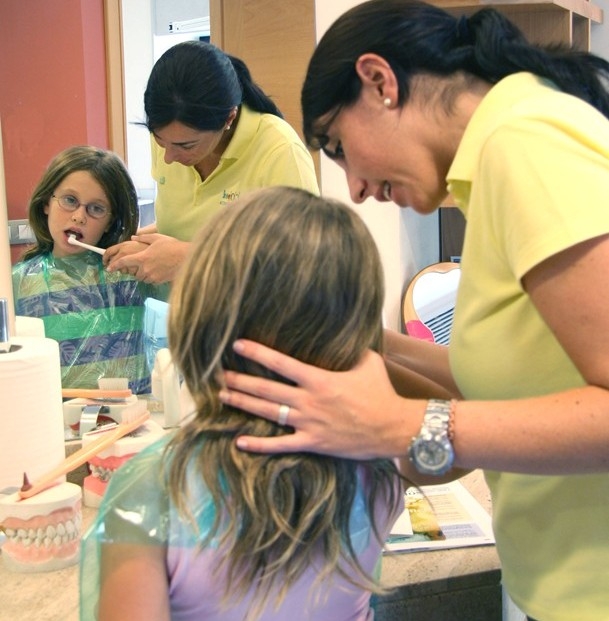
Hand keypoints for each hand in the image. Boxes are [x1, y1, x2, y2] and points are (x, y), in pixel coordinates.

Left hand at [105, 234, 189, 283]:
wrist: (186, 258)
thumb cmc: (172, 246)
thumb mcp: (157, 238)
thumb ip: (143, 238)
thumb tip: (133, 237)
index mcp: (142, 257)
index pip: (123, 262)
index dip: (114, 265)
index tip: (108, 269)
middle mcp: (145, 268)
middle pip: (134, 273)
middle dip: (136, 270)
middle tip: (144, 263)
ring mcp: (152, 276)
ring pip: (142, 278)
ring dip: (144, 273)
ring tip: (154, 266)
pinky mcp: (159, 281)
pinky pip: (151, 280)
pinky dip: (152, 276)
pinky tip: (160, 270)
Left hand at [220, 339, 420, 458]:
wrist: (393, 428)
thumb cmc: (381, 393)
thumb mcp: (368, 362)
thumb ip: (351, 348)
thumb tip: (345, 332)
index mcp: (319, 379)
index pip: (280, 363)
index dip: (257, 352)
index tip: (237, 345)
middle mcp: (308, 401)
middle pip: (266, 389)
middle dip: (240, 380)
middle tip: (219, 375)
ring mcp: (308, 423)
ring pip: (268, 413)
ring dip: (243, 404)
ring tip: (223, 396)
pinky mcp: (312, 443)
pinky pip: (281, 445)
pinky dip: (259, 445)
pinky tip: (240, 442)